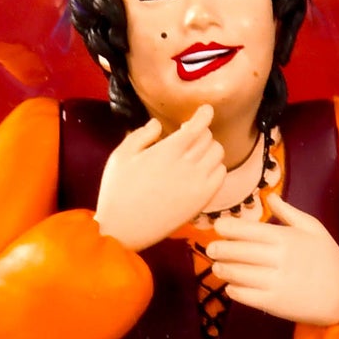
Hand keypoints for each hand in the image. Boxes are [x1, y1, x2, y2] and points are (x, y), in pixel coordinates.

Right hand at [96, 109, 228, 251]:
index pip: (197, 126)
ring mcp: (197, 183)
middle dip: (200, 132)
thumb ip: (141, 135)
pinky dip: (215, 167)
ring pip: (217, 154)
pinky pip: (220, 175)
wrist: (123, 229)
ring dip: (209, 148)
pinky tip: (202, 170)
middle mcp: (187, 165)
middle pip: (208, 137)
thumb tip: (158, 124)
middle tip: (189, 135)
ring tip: (196, 152)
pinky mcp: (202, 200)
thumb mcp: (121, 156)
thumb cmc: (117, 190)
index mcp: (167, 151)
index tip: (206, 109)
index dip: (204, 114)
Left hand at [204, 196, 338, 327]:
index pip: (249, 230)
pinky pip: (245, 295)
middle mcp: (278, 259)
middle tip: (210, 249)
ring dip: (223, 269)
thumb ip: (290, 213)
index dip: (229, 228)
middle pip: (239, 252)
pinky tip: (230, 285)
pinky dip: (233, 290)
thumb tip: (270, 195)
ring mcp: (274, 282)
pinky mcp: (273, 303)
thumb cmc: (328, 260)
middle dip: (220, 249)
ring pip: (238, 274)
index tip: (218, 227)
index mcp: (287, 239)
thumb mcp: (314, 229)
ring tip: (217, 266)